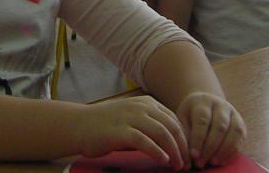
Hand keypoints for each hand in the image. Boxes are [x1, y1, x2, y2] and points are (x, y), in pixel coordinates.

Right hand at [74, 96, 188, 169]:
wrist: (80, 125)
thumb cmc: (107, 125)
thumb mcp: (132, 118)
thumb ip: (150, 124)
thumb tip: (173, 143)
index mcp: (146, 103)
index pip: (173, 120)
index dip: (184, 138)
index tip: (188, 154)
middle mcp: (140, 107)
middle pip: (171, 126)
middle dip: (182, 146)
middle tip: (187, 163)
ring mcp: (130, 117)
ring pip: (161, 132)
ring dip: (174, 150)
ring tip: (178, 165)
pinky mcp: (120, 131)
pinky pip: (144, 141)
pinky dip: (156, 151)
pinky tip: (163, 160)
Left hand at [176, 91, 245, 167]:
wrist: (205, 105)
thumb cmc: (191, 115)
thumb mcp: (183, 119)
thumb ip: (186, 135)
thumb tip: (188, 157)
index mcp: (203, 102)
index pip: (202, 120)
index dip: (198, 139)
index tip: (193, 156)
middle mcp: (220, 105)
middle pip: (220, 126)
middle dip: (211, 147)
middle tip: (201, 162)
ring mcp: (233, 112)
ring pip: (234, 131)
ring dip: (224, 150)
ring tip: (213, 163)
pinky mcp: (240, 123)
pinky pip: (240, 138)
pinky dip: (232, 152)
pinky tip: (221, 161)